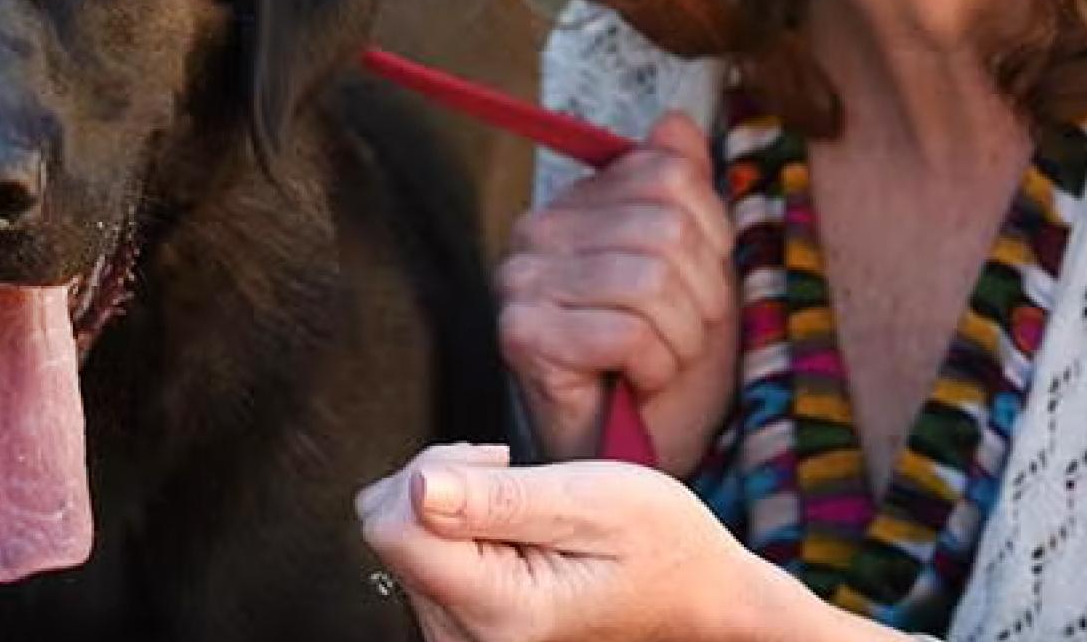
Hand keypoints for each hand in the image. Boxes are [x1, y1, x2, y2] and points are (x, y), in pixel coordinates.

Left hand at [355, 443, 825, 641]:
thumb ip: (497, 498)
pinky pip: (418, 556)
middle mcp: (466, 639)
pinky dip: (455, 526)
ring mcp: (461, 639)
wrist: (698, 596)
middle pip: (388, 527)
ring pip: (398, 538)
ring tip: (521, 506)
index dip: (431, 471)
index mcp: (499, 610)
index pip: (392, 527)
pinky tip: (507, 527)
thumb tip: (417, 487)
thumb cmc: (660, 544)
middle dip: (440, 482)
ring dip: (450, 502)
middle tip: (512, 479)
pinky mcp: (459, 627)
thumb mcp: (590, 501)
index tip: (495, 463)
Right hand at [498, 112, 738, 472]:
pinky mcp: (521, 335)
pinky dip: (655, 366)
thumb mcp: (695, 266)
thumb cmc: (665, 363)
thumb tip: (673, 121)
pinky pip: (627, 331)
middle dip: (702, 295)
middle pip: (665, 228)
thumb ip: (682, 189)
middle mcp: (535, 230)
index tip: (698, 285)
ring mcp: (520, 281)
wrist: (635, 455)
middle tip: (684, 336)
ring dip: (682, 337)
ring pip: (651, 279)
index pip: (669, 173)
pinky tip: (637, 380)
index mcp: (577, 203)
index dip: (711, 235)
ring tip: (662, 360)